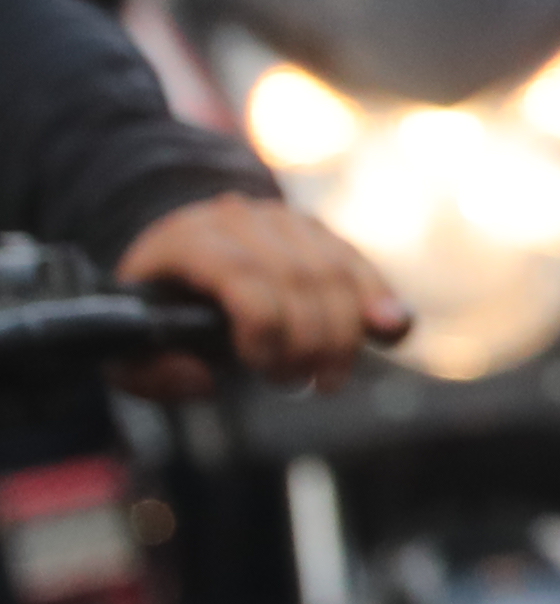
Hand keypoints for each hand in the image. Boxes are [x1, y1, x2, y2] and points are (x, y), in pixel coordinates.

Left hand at [113, 195, 405, 391]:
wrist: (174, 257)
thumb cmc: (152, 313)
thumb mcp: (126, 349)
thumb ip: (151, 374)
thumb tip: (204, 379)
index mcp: (186, 241)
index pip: (245, 275)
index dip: (266, 326)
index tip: (264, 369)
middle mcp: (239, 219)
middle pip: (299, 276)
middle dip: (313, 339)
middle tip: (304, 384)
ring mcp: (282, 219)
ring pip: (334, 270)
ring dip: (346, 331)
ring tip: (331, 376)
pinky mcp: (316, 230)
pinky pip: (357, 262)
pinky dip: (378, 299)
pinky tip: (390, 332)